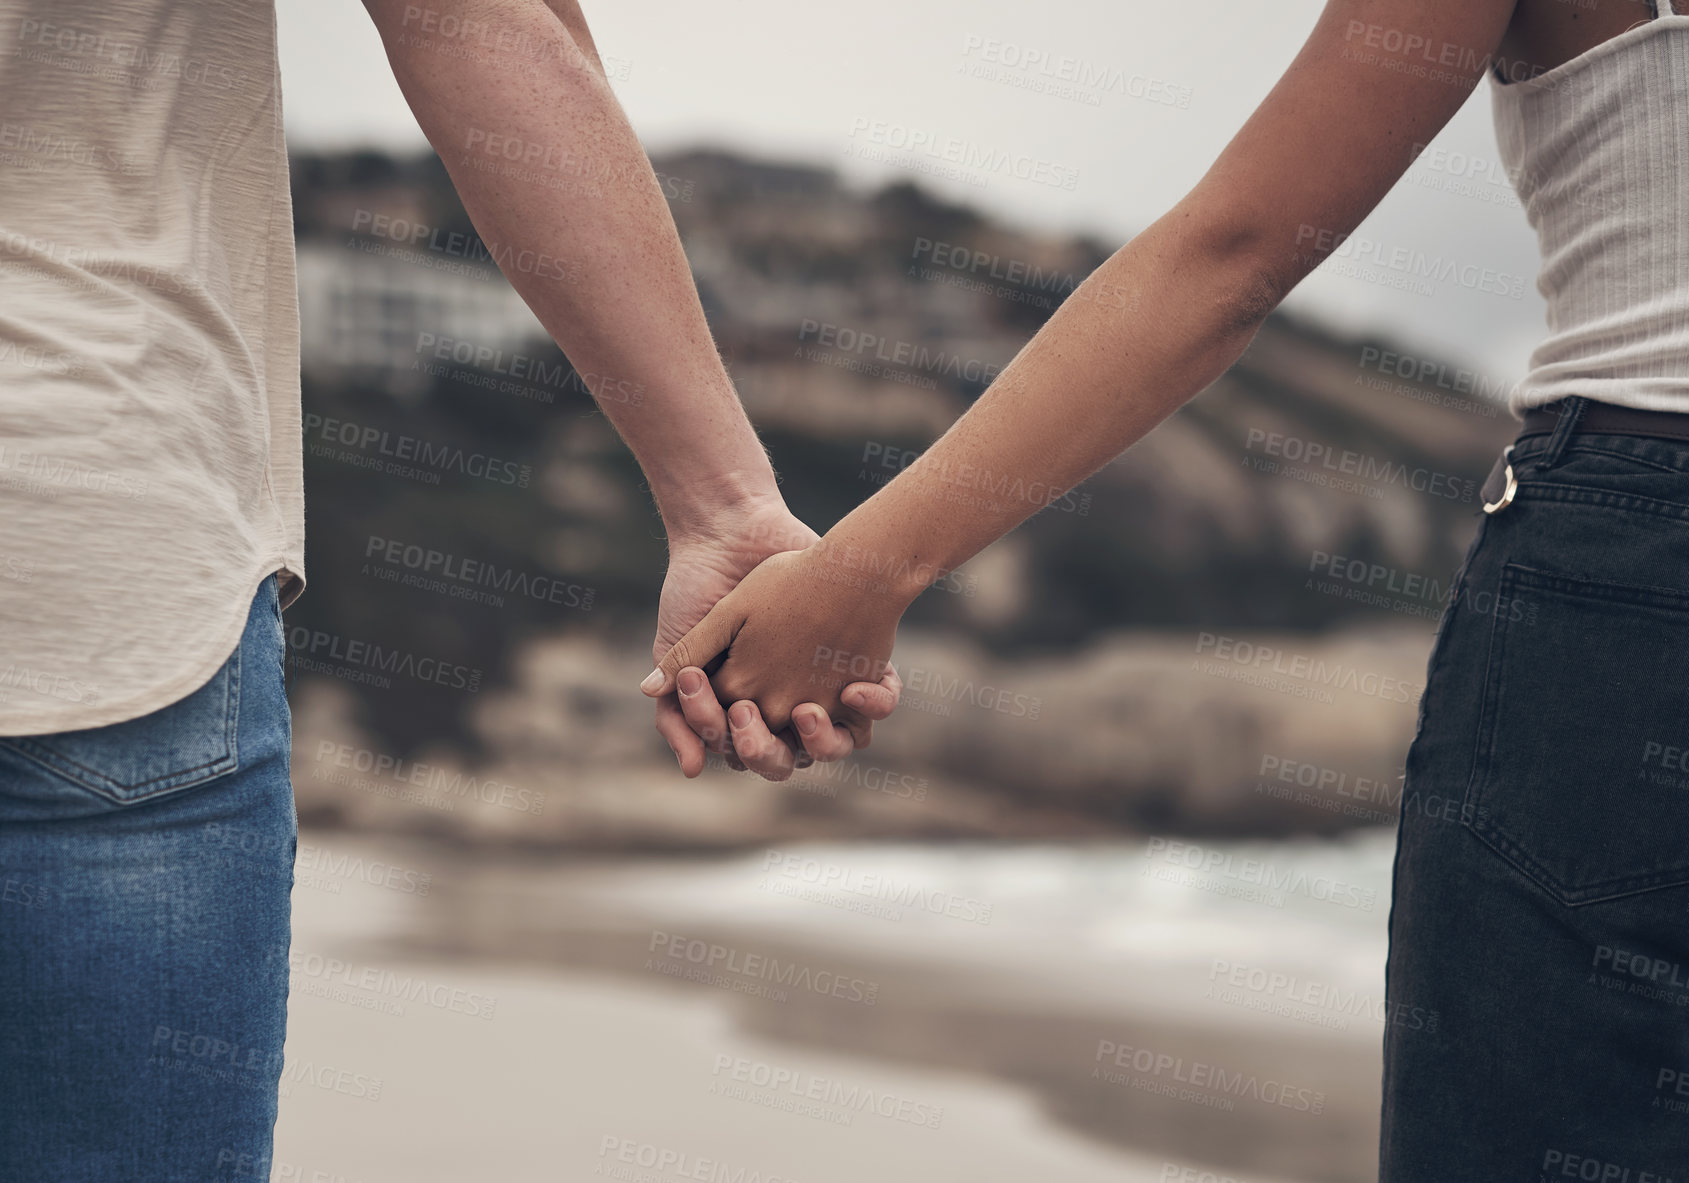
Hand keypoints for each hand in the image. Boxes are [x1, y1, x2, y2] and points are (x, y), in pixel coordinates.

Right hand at [651, 504, 898, 779]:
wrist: (737, 533)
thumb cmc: (700, 587)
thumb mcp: (681, 643)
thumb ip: (677, 705)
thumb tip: (692, 770)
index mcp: (739, 707)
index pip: (742, 750)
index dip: (733, 742)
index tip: (727, 709)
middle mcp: (782, 705)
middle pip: (787, 757)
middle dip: (771, 749)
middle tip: (753, 714)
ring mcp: (821, 686)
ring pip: (835, 743)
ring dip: (825, 741)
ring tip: (808, 712)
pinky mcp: (858, 664)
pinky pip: (878, 705)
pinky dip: (874, 704)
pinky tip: (855, 688)